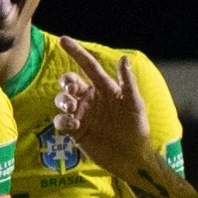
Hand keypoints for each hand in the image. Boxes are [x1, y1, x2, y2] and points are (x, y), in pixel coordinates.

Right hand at [50, 38, 154, 175]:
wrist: (131, 157)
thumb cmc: (137, 128)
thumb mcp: (135, 103)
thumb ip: (127, 82)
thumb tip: (123, 58)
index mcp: (104, 88)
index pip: (88, 66)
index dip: (76, 52)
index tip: (63, 40)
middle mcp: (90, 98)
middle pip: (69, 82)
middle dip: (66, 82)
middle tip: (71, 91)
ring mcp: (82, 114)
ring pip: (62, 100)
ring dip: (63, 101)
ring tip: (73, 109)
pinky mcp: (76, 131)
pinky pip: (61, 121)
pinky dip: (62, 121)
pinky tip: (73, 125)